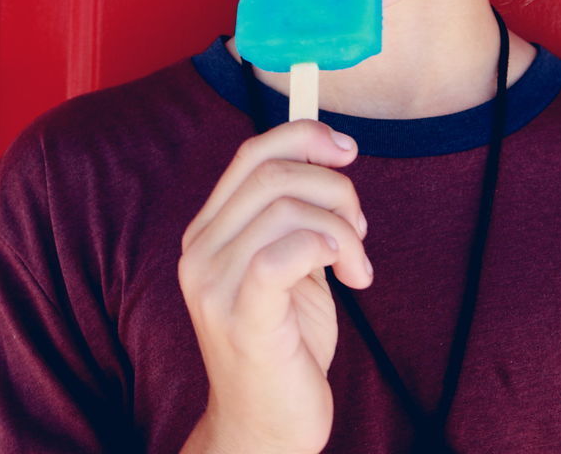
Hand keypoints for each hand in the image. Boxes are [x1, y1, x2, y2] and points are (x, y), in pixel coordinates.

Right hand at [178, 120, 371, 453]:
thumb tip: (327, 148)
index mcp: (209, 231)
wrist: (266, 430)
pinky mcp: (240, 315)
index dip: (302, 136)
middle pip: (272, 174)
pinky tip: (348, 274)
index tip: (347, 149)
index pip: (251, 155)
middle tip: (361, 227)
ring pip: (286, 209)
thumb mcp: (291, 264)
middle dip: (333, 187)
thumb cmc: (286, 345)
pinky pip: (282, 252)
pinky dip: (326, 247)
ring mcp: (213, 283)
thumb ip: (297, 214)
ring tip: (358, 266)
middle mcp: (200, 250)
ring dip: (342, 229)